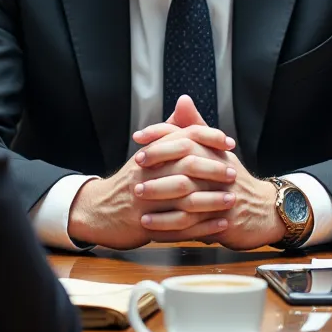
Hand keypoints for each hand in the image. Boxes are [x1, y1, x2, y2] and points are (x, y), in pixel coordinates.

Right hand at [67, 130, 235, 249]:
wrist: (98, 211)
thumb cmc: (130, 181)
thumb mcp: (146, 153)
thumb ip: (169, 130)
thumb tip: (185, 102)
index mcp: (149, 155)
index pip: (181, 140)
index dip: (207, 138)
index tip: (228, 143)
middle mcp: (146, 176)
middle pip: (184, 170)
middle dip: (212, 171)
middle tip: (233, 173)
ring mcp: (145, 203)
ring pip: (183, 201)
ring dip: (210, 201)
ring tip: (231, 200)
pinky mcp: (145, 226)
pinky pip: (178, 229)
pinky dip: (202, 228)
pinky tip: (220, 225)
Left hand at [134, 97, 285, 247]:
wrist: (264, 211)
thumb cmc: (233, 179)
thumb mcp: (217, 150)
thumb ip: (195, 126)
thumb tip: (182, 100)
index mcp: (216, 153)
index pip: (186, 139)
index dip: (160, 139)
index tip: (138, 141)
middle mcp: (220, 174)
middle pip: (186, 168)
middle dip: (158, 172)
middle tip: (134, 176)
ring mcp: (222, 199)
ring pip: (188, 200)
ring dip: (161, 202)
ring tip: (138, 203)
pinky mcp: (224, 222)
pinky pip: (193, 227)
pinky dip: (170, 228)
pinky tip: (151, 229)